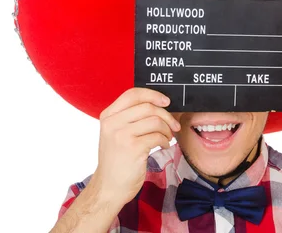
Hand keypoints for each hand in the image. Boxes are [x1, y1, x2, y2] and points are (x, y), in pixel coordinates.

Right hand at [88, 88, 180, 208]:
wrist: (109, 187)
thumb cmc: (117, 159)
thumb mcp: (116, 133)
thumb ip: (130, 117)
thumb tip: (159, 104)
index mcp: (108, 116)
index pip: (132, 94)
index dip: (153, 95)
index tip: (166, 101)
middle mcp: (112, 123)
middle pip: (148, 107)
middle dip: (166, 115)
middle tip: (173, 126)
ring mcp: (122, 135)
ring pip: (155, 121)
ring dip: (167, 130)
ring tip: (166, 138)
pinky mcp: (133, 148)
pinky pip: (157, 136)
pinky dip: (165, 140)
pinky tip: (162, 145)